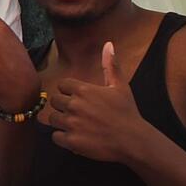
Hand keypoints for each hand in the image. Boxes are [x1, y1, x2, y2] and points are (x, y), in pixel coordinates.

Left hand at [48, 42, 147, 161]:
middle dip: (63, 106)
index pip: (62, 85)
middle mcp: (74, 105)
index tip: (78, 98)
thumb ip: (110, 66)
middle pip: (54, 101)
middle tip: (77, 113)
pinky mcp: (71, 141)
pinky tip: (75, 137)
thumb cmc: (127, 112)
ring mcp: (72, 123)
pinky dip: (62, 138)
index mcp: (83, 90)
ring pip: (52, 119)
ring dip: (61, 122)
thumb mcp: (120, 87)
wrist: (134, 140)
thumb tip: (109, 44)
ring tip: (75, 125)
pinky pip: (55, 137)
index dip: (68, 92)